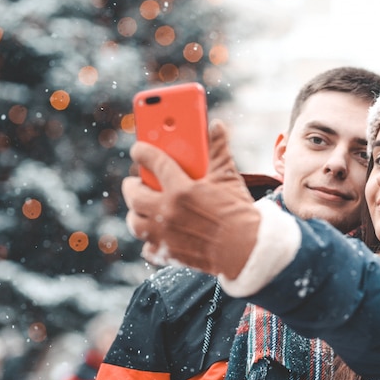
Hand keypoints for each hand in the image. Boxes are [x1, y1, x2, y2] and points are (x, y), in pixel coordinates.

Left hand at [122, 119, 260, 278]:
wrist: (247, 250)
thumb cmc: (239, 212)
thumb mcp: (229, 178)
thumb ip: (218, 150)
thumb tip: (217, 126)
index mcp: (181, 189)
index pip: (154, 162)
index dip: (143, 152)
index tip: (139, 149)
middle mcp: (167, 212)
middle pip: (134, 194)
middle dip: (132, 185)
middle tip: (137, 181)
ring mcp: (165, 235)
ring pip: (135, 222)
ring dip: (136, 212)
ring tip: (142, 206)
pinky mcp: (169, 254)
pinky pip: (148, 248)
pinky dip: (150, 241)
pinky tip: (156, 235)